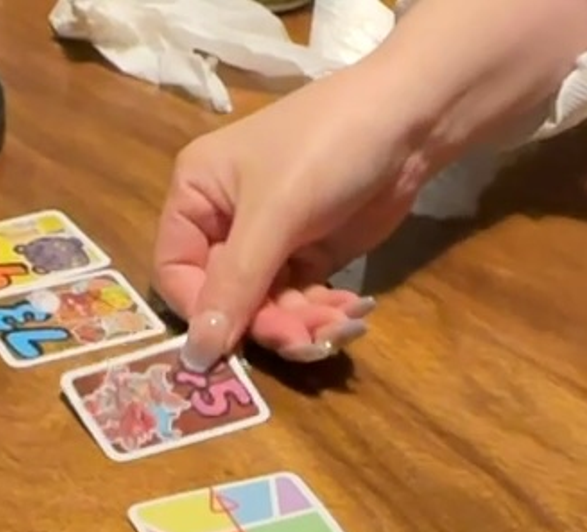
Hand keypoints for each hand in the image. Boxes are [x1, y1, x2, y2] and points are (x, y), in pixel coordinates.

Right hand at [152, 65, 430, 370]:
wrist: (410, 122)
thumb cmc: (326, 150)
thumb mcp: (275, 214)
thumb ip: (236, 285)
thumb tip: (195, 354)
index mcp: (196, 195)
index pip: (176, 272)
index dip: (202, 313)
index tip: (237, 341)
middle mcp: (224, 223)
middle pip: (227, 300)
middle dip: (269, 323)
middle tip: (309, 339)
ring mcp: (269, 243)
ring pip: (268, 309)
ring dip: (304, 326)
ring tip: (343, 323)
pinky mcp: (309, 256)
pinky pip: (302, 304)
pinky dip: (325, 315)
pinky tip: (354, 310)